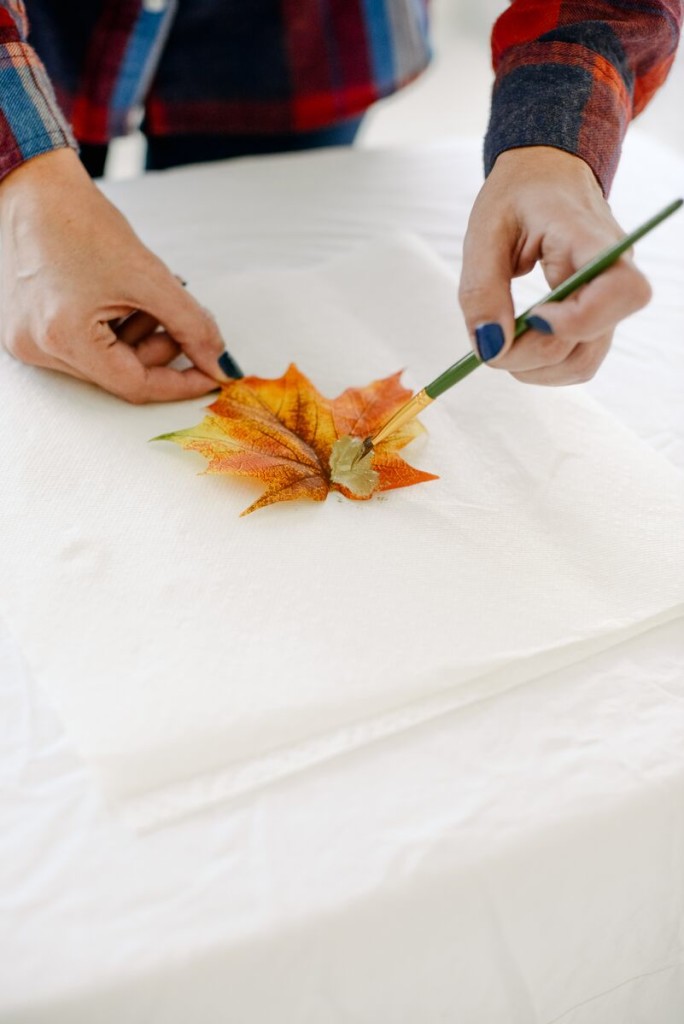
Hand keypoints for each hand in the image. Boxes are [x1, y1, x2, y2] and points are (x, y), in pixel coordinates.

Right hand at [0, 149, 231, 402]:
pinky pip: (85, 345)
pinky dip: (113, 328)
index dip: (180, 383)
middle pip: (121, 373)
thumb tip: (217, 361)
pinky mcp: (28, 328)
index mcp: (64, 338)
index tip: (210, 374)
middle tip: (179, 316)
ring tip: (140, 294)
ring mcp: (29, 340)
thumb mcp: (149, 275)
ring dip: (137, 334)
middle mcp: (38, 348)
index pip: (136, 386)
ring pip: (106, 360)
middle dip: (158, 346)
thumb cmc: (79, 222)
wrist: (32, 188)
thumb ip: (191, 325)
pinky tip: (117, 296)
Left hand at [458, 146, 651, 384]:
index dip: (577, 321)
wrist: (545, 176)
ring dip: (536, 369)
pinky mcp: (596, 318)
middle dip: (532, 355)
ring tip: (502, 341)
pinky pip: (577, 360)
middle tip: (490, 339)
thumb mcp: (485, 231)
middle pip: (592, 342)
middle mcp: (614, 275)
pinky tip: (519, 342)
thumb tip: (489, 348)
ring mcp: (607, 301)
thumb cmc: (517, 196)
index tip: (532, 315)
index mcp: (593, 240)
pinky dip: (543, 367)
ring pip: (584, 362)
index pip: (621, 292)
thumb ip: (482, 289)